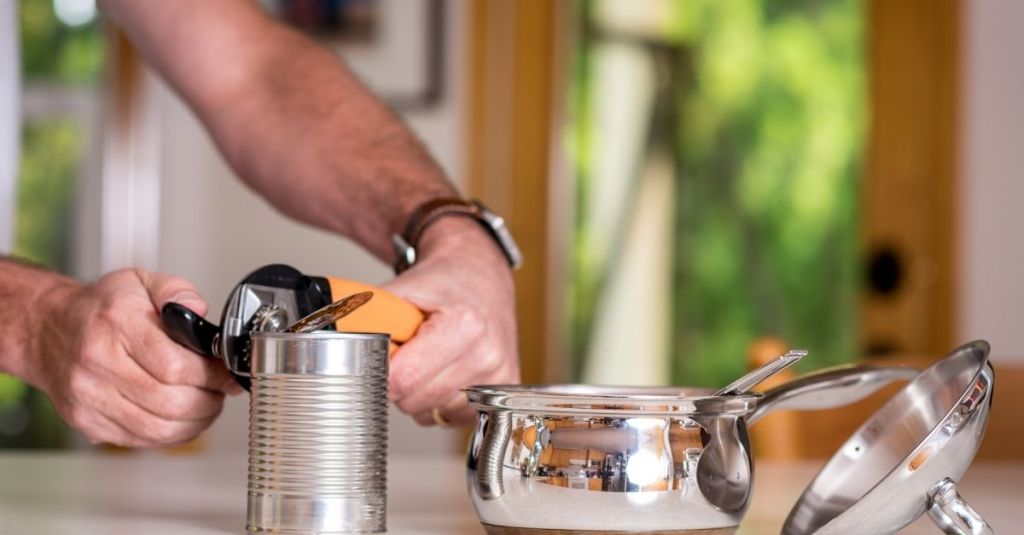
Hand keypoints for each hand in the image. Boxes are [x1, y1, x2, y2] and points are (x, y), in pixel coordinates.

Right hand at [23, 269, 239, 446]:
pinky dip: (170, 435)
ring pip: (158, 428)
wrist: (49, 329)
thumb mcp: (140, 281)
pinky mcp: (86, 421)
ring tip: (205, 405)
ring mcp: (89, 397)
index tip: (226, 374)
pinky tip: (181, 418)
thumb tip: (200, 311)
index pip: (176, 366)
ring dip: (194, 422)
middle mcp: (98, 364)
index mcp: (116, 325)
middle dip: (209, 401)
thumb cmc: (100, 308)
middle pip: (171, 402)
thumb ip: (177, 291)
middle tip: (219, 391)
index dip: (212, 375)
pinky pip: (140, 440)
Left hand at [383, 218, 519, 425]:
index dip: (380, 372)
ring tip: (427, 360)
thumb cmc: (443, 282)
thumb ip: (368, 318)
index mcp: (464, 326)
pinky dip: (439, 400)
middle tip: (405, 355)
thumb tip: (325, 336)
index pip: (403, 379)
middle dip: (398, 383)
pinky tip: (445, 372)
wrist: (481, 275)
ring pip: (432, 414)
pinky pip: (451, 417)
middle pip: (415, 400)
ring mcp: (498, 377)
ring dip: (419, 394)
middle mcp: (487, 355)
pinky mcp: (503, 390)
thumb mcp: (402, 289)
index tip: (377, 359)